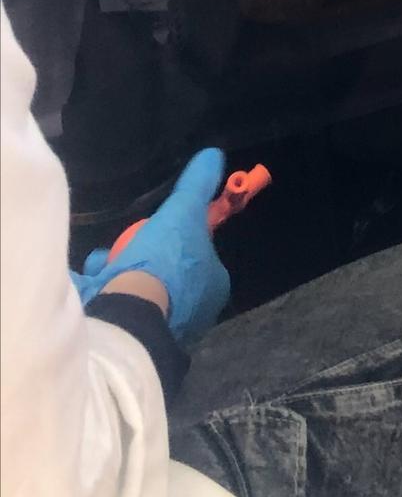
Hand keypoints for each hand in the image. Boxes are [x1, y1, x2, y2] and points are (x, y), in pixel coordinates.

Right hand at [75, 149, 230, 344]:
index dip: (179, 238)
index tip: (160, 229)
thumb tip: (213, 156)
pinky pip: (117, 306)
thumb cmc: (165, 264)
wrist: (128, 316)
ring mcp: (162, 329)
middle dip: (143, 256)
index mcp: (213, 287)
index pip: (198, 254)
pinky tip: (93, 280)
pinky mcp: (132, 341)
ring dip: (118, 272)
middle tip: (126, 246)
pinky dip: (102, 291)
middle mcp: (193, 313)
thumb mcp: (184, 213)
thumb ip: (197, 187)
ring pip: (139, 289)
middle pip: (166, 272)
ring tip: (104, 262)